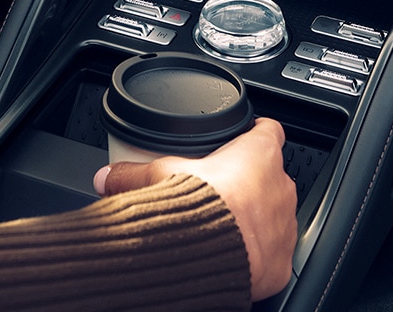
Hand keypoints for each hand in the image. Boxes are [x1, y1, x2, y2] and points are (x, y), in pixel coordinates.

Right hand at [93, 118, 296, 300]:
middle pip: (269, 176)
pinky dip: (257, 255)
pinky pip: (273, 253)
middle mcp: (279, 186)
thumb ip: (132, 173)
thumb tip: (107, 175)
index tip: (243, 139)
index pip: (267, 132)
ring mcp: (285, 225)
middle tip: (219, 195)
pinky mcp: (281, 261)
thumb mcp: (159, 177)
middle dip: (249, 184)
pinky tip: (233, 256)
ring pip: (274, 215)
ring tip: (224, 229)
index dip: (254, 135)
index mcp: (258, 154)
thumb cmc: (197, 209)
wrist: (211, 257)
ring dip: (256, 220)